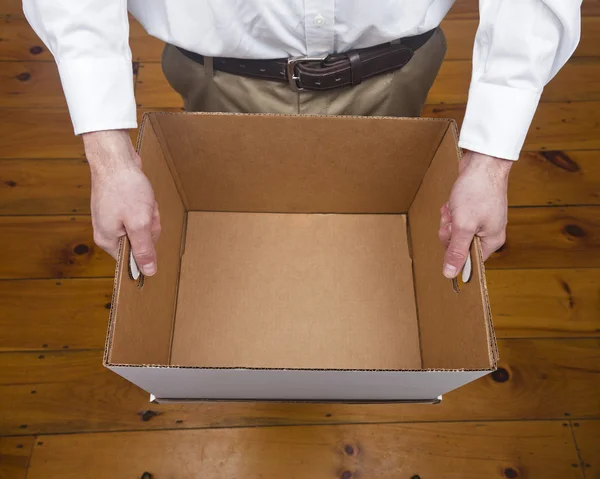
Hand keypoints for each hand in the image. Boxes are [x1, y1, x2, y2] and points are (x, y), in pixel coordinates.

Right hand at [83, 130, 160, 275]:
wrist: (115, 157)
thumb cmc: (124, 187)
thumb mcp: (139, 223)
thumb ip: (144, 249)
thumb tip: (148, 272)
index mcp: (107, 240)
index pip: (131, 259)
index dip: (146, 247)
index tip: (146, 230)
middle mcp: (107, 231)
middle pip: (141, 241)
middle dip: (150, 226)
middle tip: (145, 211)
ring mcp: (113, 218)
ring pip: (143, 226)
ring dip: (150, 213)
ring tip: (144, 201)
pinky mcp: (119, 207)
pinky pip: (141, 214)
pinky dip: (146, 205)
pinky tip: (143, 195)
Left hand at [439, 150, 510, 278]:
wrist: (483, 161)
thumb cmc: (477, 191)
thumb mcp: (463, 225)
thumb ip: (456, 251)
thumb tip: (450, 274)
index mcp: (492, 241)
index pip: (470, 261)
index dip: (455, 254)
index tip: (450, 240)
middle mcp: (489, 233)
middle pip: (459, 246)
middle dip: (449, 233)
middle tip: (452, 220)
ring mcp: (482, 220)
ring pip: (455, 232)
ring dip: (449, 220)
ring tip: (453, 208)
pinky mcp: (474, 210)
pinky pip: (456, 219)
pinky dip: (451, 211)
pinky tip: (453, 202)